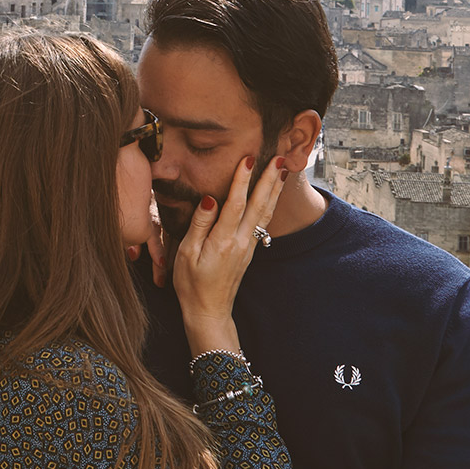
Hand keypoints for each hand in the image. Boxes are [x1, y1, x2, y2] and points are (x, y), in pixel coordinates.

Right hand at [174, 155, 286, 356]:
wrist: (209, 311)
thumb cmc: (191, 284)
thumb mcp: (186, 254)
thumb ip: (199, 225)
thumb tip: (210, 198)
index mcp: (223, 241)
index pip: (235, 203)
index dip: (241, 180)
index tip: (247, 159)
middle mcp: (241, 242)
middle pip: (258, 204)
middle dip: (269, 179)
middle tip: (278, 157)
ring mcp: (248, 246)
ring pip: (265, 212)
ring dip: (275, 189)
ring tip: (283, 169)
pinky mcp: (249, 250)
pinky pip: (263, 222)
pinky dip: (270, 204)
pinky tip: (273, 195)